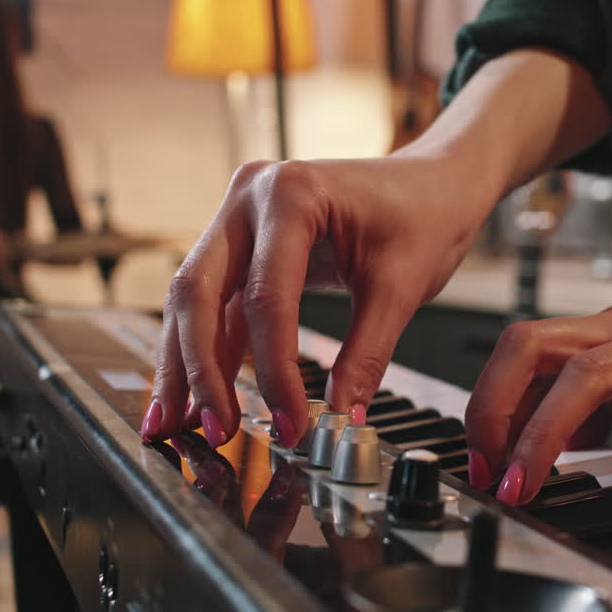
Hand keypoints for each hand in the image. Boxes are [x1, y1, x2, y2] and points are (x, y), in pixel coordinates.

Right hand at [145, 156, 497, 447]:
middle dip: (199, 369)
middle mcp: (250, 196)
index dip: (274, 368)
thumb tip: (341, 418)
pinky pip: (215, 303)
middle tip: (210, 429)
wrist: (434, 183)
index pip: (265, 296)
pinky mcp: (243, 244)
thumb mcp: (401, 287)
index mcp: (291, 194)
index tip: (290, 420)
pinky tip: (198, 397)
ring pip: (193, 301)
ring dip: (186, 366)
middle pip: (199, 292)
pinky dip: (208, 351)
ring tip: (177, 425)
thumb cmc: (423, 214)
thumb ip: (366, 355)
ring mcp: (239, 218)